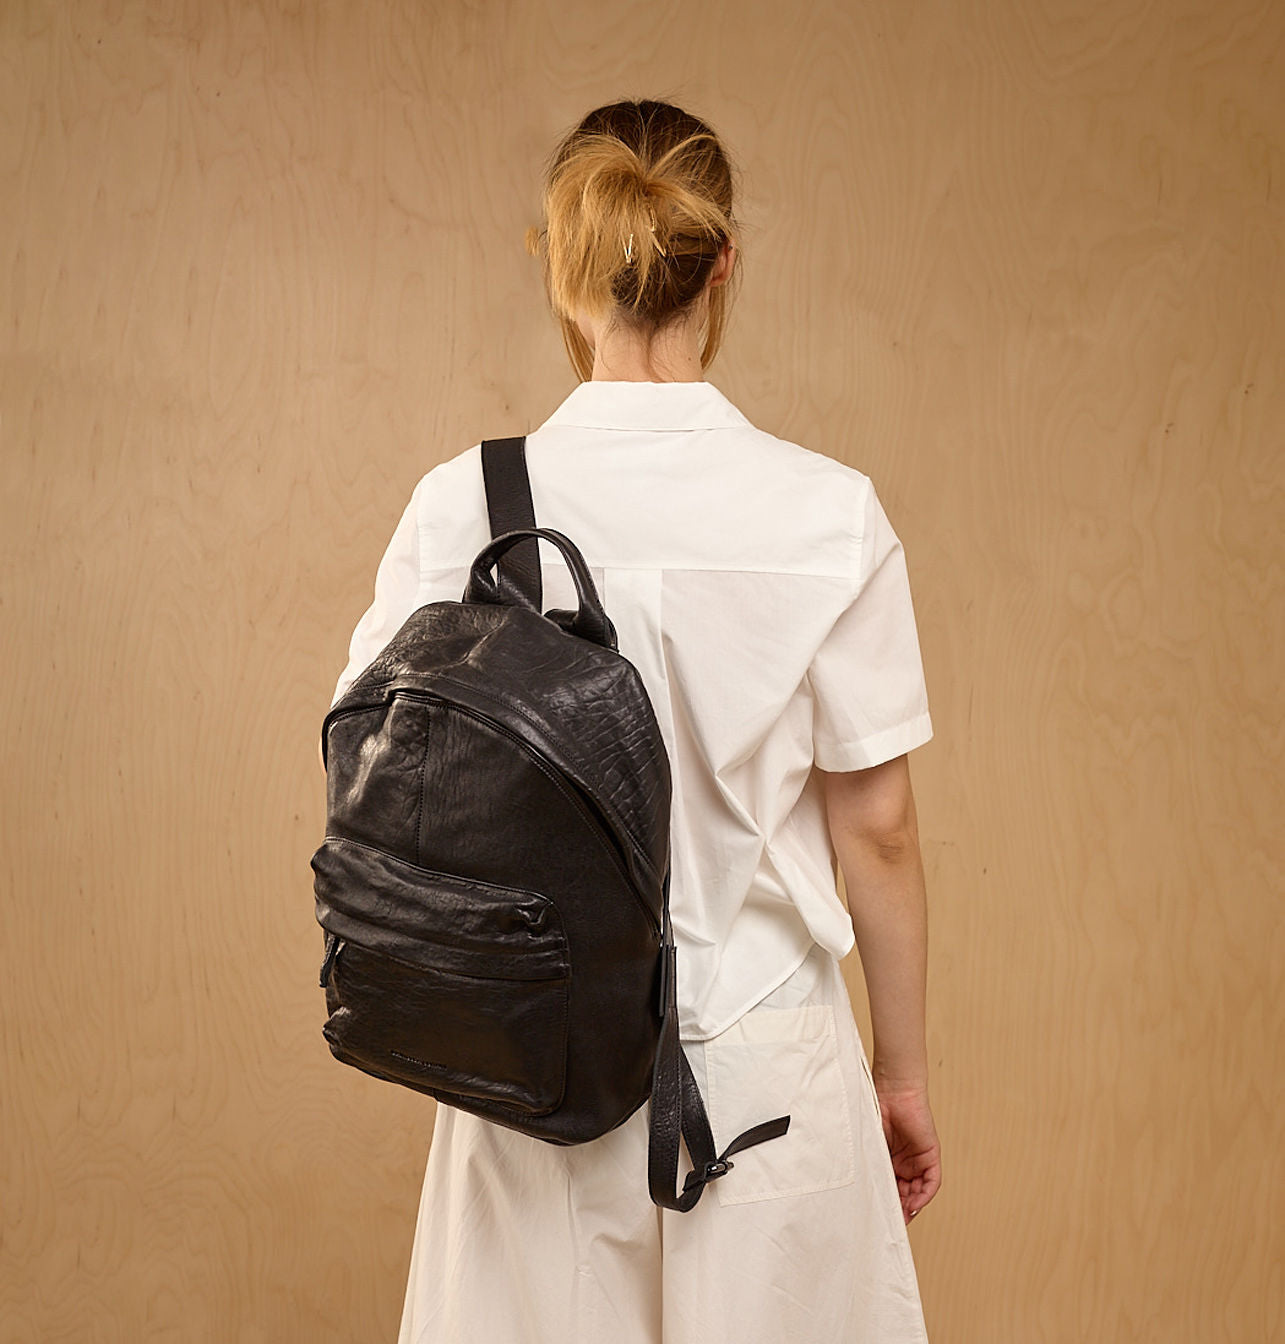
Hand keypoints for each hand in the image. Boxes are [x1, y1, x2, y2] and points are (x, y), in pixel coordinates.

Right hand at [874, 1081, 940, 1224]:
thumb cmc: (876, 1108)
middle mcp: (903, 1162)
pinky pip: (931, 1182)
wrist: (893, 1088)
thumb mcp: (867, 1142)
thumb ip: (865, 1162)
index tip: (875, 1219)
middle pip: (903, 1194)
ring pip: (917, 1192)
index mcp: (887, 1159)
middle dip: (898, 1210)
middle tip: (888, 1225)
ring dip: (910, 1206)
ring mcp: (918, 1160)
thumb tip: (849, 1186)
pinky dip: (924, 1195)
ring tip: (899, 1218)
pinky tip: (914, 1204)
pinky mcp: (931, 1155)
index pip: (888, 1188)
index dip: (884, 1204)